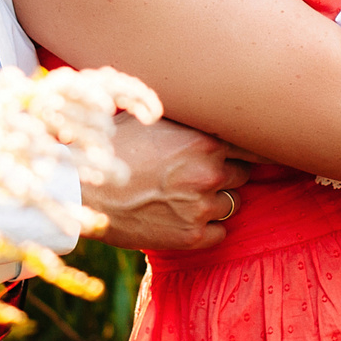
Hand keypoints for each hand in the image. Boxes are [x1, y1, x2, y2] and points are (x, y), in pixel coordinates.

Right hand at [80, 115, 253, 251]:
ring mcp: (201, 207)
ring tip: (183, 195)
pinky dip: (206, 228)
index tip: (259, 148)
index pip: (254, 143)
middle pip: (242, 175)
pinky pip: (219, 233)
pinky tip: (182, 217)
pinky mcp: (191, 237)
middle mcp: (209, 173)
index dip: (256, 146)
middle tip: (196, 173)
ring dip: (215, 201)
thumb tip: (210, 103)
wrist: (80, 191)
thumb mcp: (149, 117)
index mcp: (204, 140)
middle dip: (225, 173)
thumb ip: (187, 117)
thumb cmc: (111, 147)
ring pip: (231, 204)